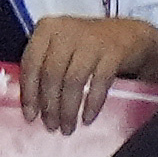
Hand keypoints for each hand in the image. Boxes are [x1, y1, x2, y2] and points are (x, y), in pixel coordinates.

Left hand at [16, 13, 157, 130]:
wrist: (128, 35)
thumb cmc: (87, 46)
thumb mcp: (61, 47)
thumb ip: (44, 65)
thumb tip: (32, 102)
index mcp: (47, 28)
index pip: (31, 63)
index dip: (29, 92)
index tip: (30, 116)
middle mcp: (66, 32)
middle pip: (52, 74)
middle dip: (50, 105)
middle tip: (51, 126)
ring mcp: (90, 41)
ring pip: (73, 81)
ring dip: (69, 109)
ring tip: (68, 128)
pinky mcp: (112, 53)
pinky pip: (99, 83)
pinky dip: (92, 104)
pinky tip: (88, 119)